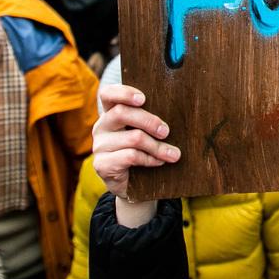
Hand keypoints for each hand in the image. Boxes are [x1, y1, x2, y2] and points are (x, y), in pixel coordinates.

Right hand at [93, 83, 177, 220]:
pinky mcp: (102, 164)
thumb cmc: (143, 152)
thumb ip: (151, 120)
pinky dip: (150, 159)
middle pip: (122, 113)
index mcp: (110, 113)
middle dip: (149, 121)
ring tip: (173, 154)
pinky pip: (130, 156)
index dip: (124, 92)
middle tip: (166, 131)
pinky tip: (159, 162)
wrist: (133, 185)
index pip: (108, 94)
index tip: (143, 98)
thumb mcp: (146, 132)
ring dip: (157, 146)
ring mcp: (99, 146)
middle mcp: (101, 127)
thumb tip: (178, 111)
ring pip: (132, 137)